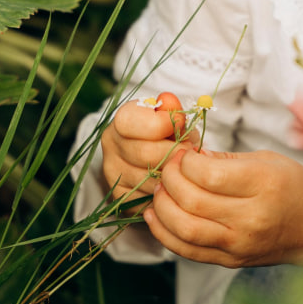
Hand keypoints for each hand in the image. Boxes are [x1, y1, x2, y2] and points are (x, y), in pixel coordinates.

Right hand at [101, 91, 191, 212]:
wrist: (153, 151)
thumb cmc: (166, 130)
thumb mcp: (171, 115)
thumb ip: (171, 109)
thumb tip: (171, 104)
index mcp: (121, 121)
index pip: (131, 122)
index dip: (162, 123)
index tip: (181, 123)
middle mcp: (111, 146)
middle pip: (144, 153)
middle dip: (174, 152)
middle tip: (191, 149)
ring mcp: (113, 173)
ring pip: (148, 179)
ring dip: (174, 174)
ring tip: (185, 165)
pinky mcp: (121, 196)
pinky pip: (148, 199)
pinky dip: (166, 192)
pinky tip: (175, 181)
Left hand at [143, 148, 302, 267]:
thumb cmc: (295, 186)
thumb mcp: (268, 159)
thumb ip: (226, 159)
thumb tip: (187, 157)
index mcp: (265, 184)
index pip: (209, 175)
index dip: (186, 162)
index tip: (183, 153)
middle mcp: (252, 218)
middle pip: (192, 201)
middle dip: (169, 179)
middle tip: (167, 168)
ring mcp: (240, 244)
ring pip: (184, 229)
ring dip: (163, 207)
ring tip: (160, 190)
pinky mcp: (230, 261)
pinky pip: (188, 251)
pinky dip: (165, 233)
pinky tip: (158, 215)